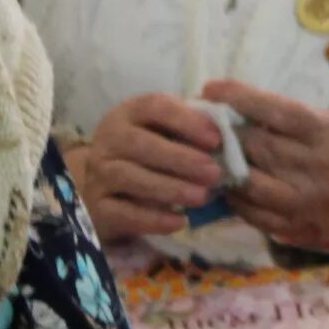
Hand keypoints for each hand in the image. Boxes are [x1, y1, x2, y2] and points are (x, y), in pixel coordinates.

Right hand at [74, 95, 227, 243]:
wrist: (101, 187)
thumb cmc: (145, 154)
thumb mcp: (162, 133)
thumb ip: (190, 128)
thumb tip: (230, 130)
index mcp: (129, 113)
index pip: (155, 107)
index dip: (186, 121)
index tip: (216, 139)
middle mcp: (109, 139)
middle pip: (141, 144)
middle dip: (181, 159)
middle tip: (214, 173)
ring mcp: (99, 174)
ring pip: (130, 178)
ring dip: (170, 188)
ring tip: (202, 197)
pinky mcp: (97, 207)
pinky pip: (124, 213)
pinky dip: (153, 219)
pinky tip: (180, 222)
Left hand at [204, 81, 328, 250]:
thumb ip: (291, 120)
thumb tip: (235, 107)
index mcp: (328, 134)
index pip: (279, 112)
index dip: (241, 99)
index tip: (211, 88)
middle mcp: (318, 168)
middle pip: (258, 148)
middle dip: (223, 135)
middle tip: (198, 124)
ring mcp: (308, 203)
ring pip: (250, 185)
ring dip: (223, 170)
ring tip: (206, 157)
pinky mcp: (299, 229)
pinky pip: (255, 215)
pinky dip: (235, 199)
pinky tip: (227, 187)